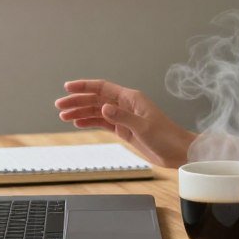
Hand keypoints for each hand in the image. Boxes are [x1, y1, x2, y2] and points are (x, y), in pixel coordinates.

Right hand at [54, 79, 193, 167]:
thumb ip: (123, 118)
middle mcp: (126, 105)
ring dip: (80, 112)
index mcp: (131, 99)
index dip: (84, 86)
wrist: (178, 151)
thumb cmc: (167, 137)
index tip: (67, 87)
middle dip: (77, 101)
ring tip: (63, 116)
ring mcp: (124, 117)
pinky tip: (78, 123)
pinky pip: (103, 123)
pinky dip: (90, 122)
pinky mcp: (125, 129)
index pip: (103, 87)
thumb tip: (103, 108)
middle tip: (59, 106)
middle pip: (96, 99)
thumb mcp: (144, 127)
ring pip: (97, 111)